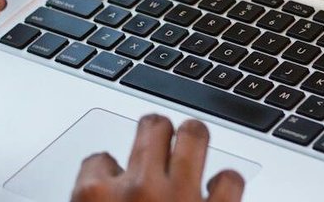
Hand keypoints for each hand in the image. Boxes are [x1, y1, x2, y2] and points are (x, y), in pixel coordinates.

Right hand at [73, 115, 245, 201]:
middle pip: (150, 129)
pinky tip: (219, 186)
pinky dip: (226, 182)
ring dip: (192, 137)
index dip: (105, 170)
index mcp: (95, 197)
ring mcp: (181, 197)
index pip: (97, 161)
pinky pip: (230, 180)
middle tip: (156, 137)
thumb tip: (98, 194)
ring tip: (191, 139)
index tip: (111, 178)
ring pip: (193, 135)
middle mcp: (139, 189)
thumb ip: (93, 201)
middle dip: (154, 131)